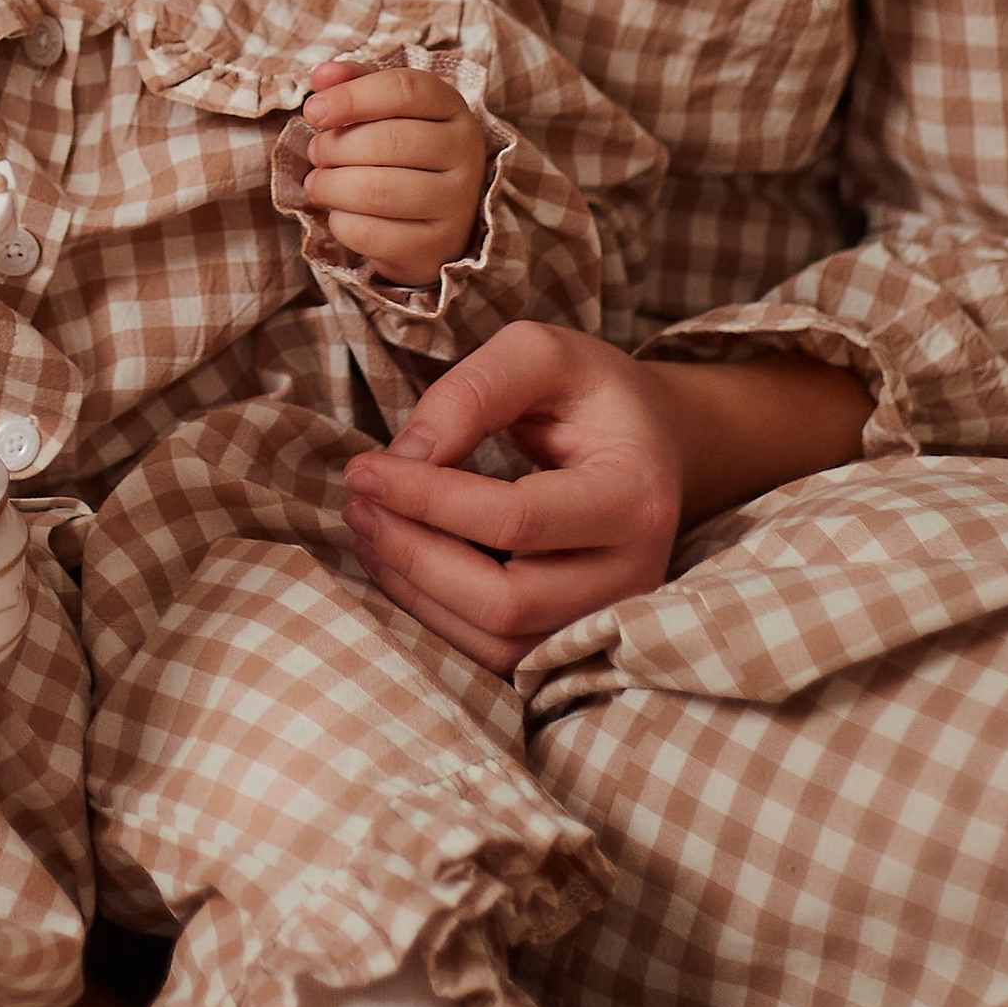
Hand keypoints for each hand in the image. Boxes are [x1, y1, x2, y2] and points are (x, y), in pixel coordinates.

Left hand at [300, 58, 488, 282]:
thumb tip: (322, 76)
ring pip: (377, 190)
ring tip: (319, 183)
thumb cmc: (402, 154)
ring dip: (332, 186)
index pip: (405, 89)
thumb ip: (355, 85)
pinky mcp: (437, 245)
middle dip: (335, 147)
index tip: (314, 111)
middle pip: (388, 141)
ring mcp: (456, 203)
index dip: (352, 96)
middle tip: (317, 153)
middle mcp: (465, 154)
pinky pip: (372, 233)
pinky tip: (338, 214)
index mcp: (452, 109)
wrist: (432, 223)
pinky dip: (341, 222)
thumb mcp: (385, 111)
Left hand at [344, 328, 869, 673]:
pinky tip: (399, 562)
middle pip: (506, 601)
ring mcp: (608, 619)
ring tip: (367, 529)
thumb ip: (473, 391)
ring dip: (414, 591)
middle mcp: (634, 575)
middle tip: (357, 505)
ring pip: (497, 641)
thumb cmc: (590, 394)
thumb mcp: (540, 352)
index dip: (426, 498)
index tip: (361, 469)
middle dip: (414, 556)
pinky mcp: (575, 640)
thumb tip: (405, 459)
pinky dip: (434, 614)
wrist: (650, 444)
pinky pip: (496, 654)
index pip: (517, 518)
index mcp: (635, 497)